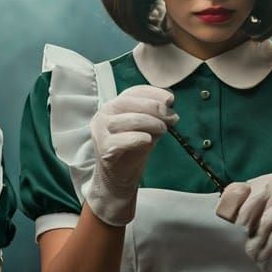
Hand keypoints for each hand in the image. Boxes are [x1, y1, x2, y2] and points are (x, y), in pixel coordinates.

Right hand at [84, 85, 177, 225]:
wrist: (118, 179)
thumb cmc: (132, 151)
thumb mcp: (147, 129)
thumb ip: (156, 117)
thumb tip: (170, 108)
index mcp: (114, 106)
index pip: (132, 92)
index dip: (153, 92)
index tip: (170, 99)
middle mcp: (103, 114)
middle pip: (128, 102)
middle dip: (153, 107)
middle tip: (170, 115)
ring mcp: (100, 131)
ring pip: (127, 119)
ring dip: (150, 122)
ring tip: (163, 129)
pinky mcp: (103, 148)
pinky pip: (122, 139)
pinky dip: (138, 138)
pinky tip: (148, 140)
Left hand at [215, 172, 271, 263]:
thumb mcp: (270, 199)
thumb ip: (250, 204)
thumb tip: (226, 218)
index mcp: (264, 181)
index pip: (237, 191)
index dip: (228, 211)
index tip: (226, 229)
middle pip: (249, 209)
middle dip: (242, 232)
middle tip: (240, 247)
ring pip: (266, 223)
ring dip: (257, 242)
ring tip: (252, 254)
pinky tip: (266, 254)